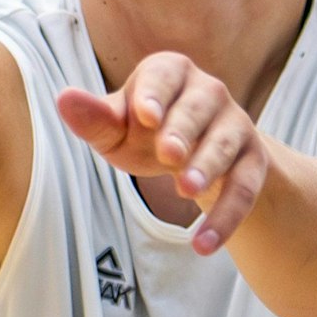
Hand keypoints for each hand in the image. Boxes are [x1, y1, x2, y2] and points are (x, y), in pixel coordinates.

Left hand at [57, 52, 270, 254]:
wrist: (199, 157)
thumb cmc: (147, 133)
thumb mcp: (118, 128)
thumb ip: (94, 118)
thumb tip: (64, 99)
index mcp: (171, 72)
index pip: (163, 77)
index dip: (155, 94)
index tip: (145, 114)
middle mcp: (209, 91)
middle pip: (197, 109)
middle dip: (183, 130)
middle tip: (169, 155)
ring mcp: (236, 124)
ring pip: (224, 145)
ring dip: (207, 168)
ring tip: (186, 191)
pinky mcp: (253, 162)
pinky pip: (244, 189)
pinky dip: (225, 218)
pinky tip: (203, 244)